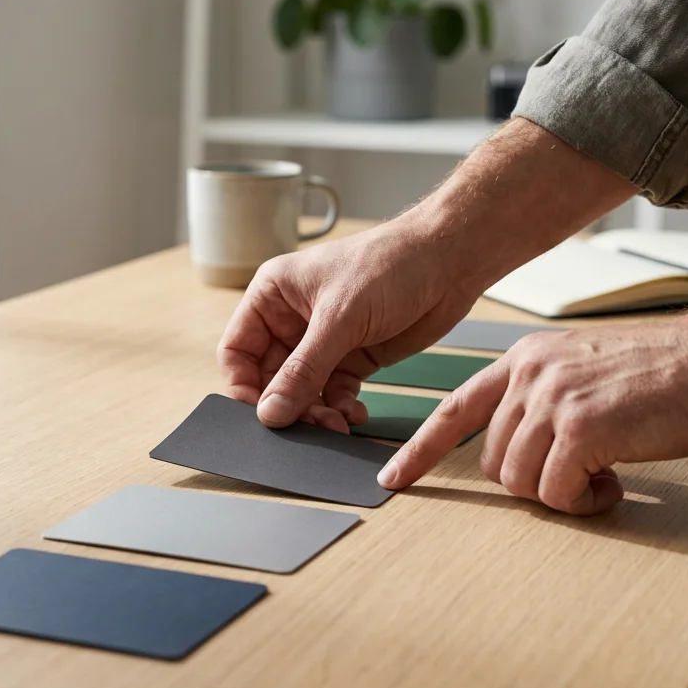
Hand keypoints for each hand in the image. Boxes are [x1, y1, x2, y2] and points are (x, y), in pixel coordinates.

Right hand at [217, 216, 484, 431]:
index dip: (242, 386)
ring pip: (302, 391)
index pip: (237, 350)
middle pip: (270, 378)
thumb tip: (270, 413)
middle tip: (307, 427)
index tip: (259, 416)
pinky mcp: (354, 357)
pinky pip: (334, 394)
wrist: (449, 260)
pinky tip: (355, 414)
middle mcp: (292, 319)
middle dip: (287, 405)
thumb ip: (302, 370)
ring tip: (337, 424)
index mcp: (273, 295)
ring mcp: (324, 340)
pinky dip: (341, 408)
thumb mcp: (340, 319)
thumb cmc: (390, 265)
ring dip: (316, 413)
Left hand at [376, 318, 687, 514]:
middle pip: (492, 462)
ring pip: (520, 483)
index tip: (393, 478)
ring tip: (606, 474)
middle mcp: (529, 375)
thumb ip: (548, 405)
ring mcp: (552, 399)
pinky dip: (585, 501)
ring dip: (562, 494)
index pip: (456, 408)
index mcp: (525, 360)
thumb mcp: (587, 373)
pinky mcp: (581, 428)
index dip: (420, 448)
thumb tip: (530, 457)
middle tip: (586, 471)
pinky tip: (618, 482)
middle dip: (534, 481)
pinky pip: (556, 493)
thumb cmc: (668, 374)